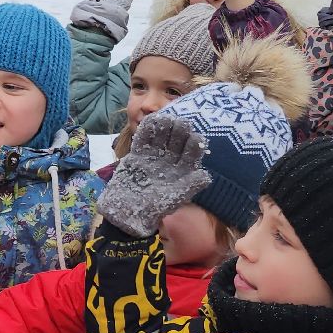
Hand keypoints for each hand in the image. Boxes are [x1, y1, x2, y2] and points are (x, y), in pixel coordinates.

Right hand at [97, 112, 212, 238]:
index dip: (194, 145)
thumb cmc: (153, 209)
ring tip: (166, 119)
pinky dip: (146, 130)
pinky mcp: (138, 154)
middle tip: (182, 123)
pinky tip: (151, 121)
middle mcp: (169, 161)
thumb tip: (207, 175)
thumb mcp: (174, 199)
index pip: (191, 154)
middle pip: (176, 142)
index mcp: (182, 170)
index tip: (196, 137)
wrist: (126, 213)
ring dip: (164, 128)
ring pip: (161, 138)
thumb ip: (190, 186)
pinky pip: (143, 139)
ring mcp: (153, 156)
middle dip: (179, 132)